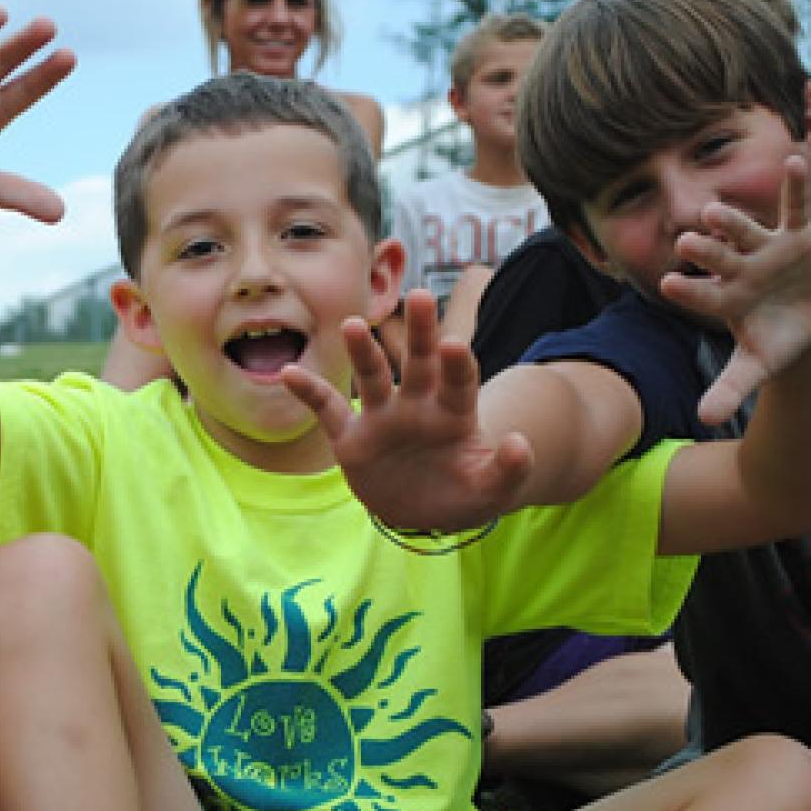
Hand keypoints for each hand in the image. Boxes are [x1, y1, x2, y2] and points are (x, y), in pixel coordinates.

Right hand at [281, 291, 532, 532]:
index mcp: (454, 415)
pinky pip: (326, 410)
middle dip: (419, 333)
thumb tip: (522, 443)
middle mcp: (417, 406)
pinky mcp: (352, 438)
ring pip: (371, 377)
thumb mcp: (492, 492)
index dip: (457, 365)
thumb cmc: (462, 496)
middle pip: (419, 363)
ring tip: (351, 325)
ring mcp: (383, 418)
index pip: (459, 382)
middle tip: (419, 296)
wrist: (422, 513)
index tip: (455, 344)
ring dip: (361, 351)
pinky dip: (308, 392)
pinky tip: (287, 373)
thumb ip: (508, 471)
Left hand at [659, 155, 810, 424]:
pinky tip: (795, 162)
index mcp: (725, 300)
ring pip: (745, 231)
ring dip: (732, 221)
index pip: (702, 294)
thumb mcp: (756, 366)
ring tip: (716, 210)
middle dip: (705, 251)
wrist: (803, 318)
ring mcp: (765, 251)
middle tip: (686, 242)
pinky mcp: (796, 237)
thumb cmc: (772, 339)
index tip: (667, 283)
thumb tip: (705, 419)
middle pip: (718, 258)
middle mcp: (739, 271)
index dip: (688, 288)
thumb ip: (731, 388)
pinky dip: (797, 187)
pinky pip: (796, 208)